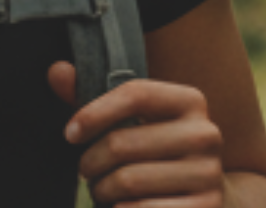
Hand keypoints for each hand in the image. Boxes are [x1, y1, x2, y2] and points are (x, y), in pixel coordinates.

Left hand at [50, 62, 224, 207]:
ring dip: (101, 189)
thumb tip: (57, 71)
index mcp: (189, 101)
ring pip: (127, 180)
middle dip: (90, 162)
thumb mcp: (130, 121)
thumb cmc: (156, 152)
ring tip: (102, 189)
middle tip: (87, 171)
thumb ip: (93, 97)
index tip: (70, 134)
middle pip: (121, 143)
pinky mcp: (206, 207)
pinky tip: (120, 207)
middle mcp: (205, 134)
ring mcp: (208, 173)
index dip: (93, 113)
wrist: (203, 195)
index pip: (134, 94)